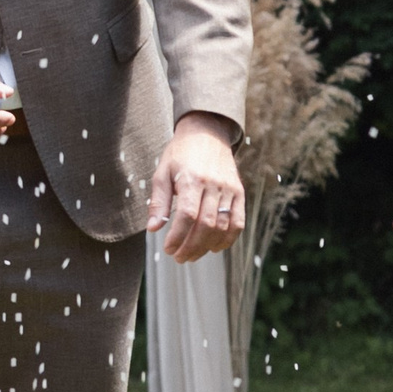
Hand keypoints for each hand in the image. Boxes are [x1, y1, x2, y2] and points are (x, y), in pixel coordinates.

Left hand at [148, 111, 245, 260]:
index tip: (168, 249)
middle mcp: (213, 184)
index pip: (187, 216)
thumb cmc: (180, 154)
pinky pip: (238, 222)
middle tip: (179, 257)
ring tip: (192, 255)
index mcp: (191, 179)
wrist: (206, 133)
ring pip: (222, 226)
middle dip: (191, 246)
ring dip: (207, 246)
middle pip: (206, 225)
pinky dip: (228, 239)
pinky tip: (214, 247)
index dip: (178, 237)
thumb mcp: (162, 172)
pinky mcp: (239, 192)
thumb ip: (159, 202)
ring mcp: (229, 189)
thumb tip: (153, 229)